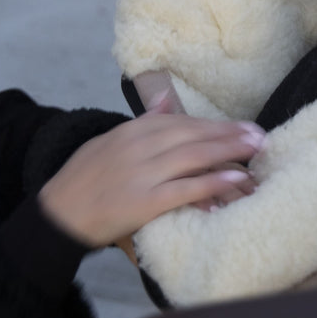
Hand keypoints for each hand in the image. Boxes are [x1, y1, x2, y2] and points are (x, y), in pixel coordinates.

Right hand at [38, 111, 265, 247]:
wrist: (56, 215)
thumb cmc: (84, 180)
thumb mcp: (109, 142)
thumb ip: (141, 124)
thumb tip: (165, 102)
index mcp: (132, 131)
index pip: (182, 123)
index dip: (216, 125)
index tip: (243, 126)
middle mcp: (139, 147)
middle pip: (194, 135)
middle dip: (230, 135)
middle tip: (261, 136)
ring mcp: (142, 173)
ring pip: (194, 157)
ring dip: (229, 152)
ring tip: (256, 150)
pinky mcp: (144, 201)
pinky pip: (185, 188)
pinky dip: (212, 182)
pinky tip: (235, 178)